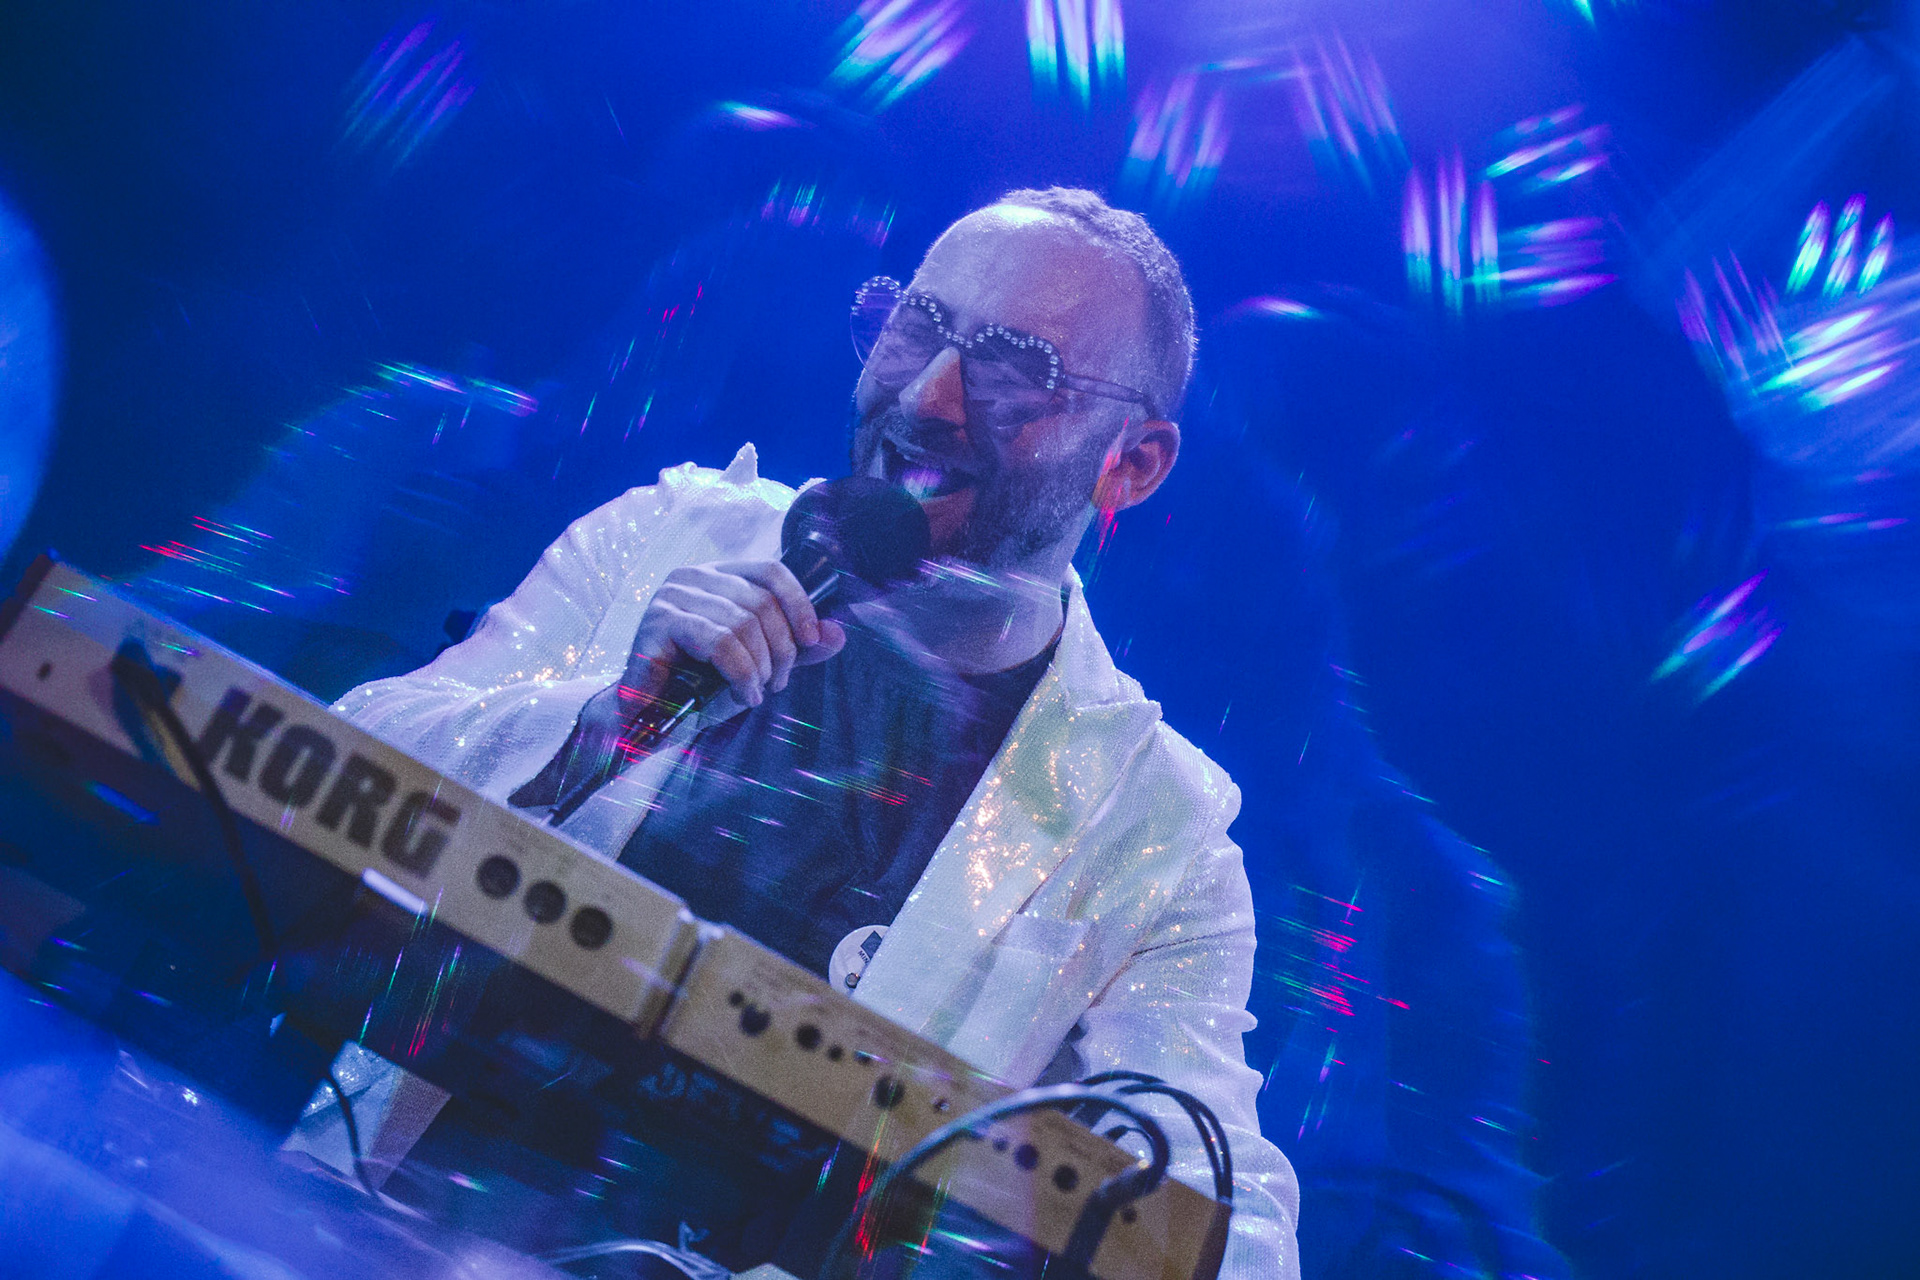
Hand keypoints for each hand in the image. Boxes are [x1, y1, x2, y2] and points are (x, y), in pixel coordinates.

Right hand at [621, 560, 847, 709]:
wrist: (645, 721)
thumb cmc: (698, 688)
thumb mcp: (757, 665)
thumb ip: (796, 649)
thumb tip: (839, 634)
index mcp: (717, 576)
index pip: (771, 571)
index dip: (799, 604)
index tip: (811, 641)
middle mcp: (692, 576)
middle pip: (761, 601)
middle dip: (780, 649)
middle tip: (775, 684)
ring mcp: (671, 596)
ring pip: (743, 622)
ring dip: (759, 666)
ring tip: (756, 692)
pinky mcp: (657, 623)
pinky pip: (719, 642)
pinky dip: (740, 673)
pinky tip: (741, 695)